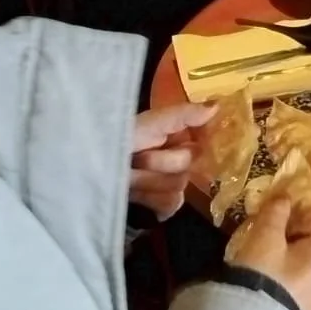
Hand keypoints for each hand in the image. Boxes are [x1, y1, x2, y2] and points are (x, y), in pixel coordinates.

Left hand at [130, 102, 214, 220]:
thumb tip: (218, 105)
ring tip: (129, 173)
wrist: (92, 166)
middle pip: (190, 165)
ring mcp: (171, 181)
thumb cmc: (122, 137)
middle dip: (161, 162)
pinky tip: (136, 193)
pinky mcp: (162, 203)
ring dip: (149, 180)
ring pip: (179, 185)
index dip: (195, 143)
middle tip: (138, 157)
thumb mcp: (153, 121)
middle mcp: (180, 156)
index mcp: (180, 134)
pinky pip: (173, 204)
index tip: (177, 142)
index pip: (206, 139)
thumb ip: (185, 114)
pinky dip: (152, 200)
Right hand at [228, 198, 310, 309]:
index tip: (290, 217)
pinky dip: (307, 299)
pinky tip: (284, 304)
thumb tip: (286, 197)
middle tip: (279, 248)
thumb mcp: (263, 240)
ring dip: (310, 273)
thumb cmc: (263, 279)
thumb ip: (276, 214)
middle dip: (310, 243)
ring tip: (280, 279)